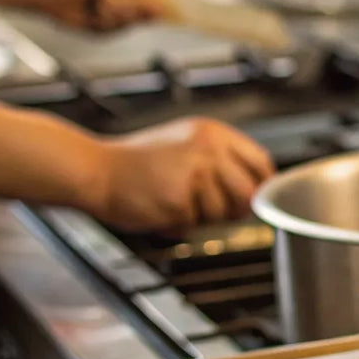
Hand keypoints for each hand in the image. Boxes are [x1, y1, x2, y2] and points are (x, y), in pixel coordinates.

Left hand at [40, 0, 164, 32]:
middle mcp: (116, 2)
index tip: (162, 7)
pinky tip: (94, 14)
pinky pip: (108, 32)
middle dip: (136, 12)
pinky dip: (103, 25)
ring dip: (116, 17)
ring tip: (101, 6)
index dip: (154, 3)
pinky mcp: (96, 29)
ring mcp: (107, 16)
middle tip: (133, 7)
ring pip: (125, 25)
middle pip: (139, 14)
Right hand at [83, 117, 274, 232]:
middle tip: (210, 210)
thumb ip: (220, 159)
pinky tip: (160, 208)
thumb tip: (255, 188)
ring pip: (224, 213)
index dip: (261, 186)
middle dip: (236, 210)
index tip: (254, 199)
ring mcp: (196, 174)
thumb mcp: (185, 144)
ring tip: (174, 201)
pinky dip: (180, 224)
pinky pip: (196, 224)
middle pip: (249, 193)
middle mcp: (209, 149)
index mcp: (213, 133)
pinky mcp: (180, 199)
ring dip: (203, 217)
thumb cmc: (136, 163)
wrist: (96, 170)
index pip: (261, 162)